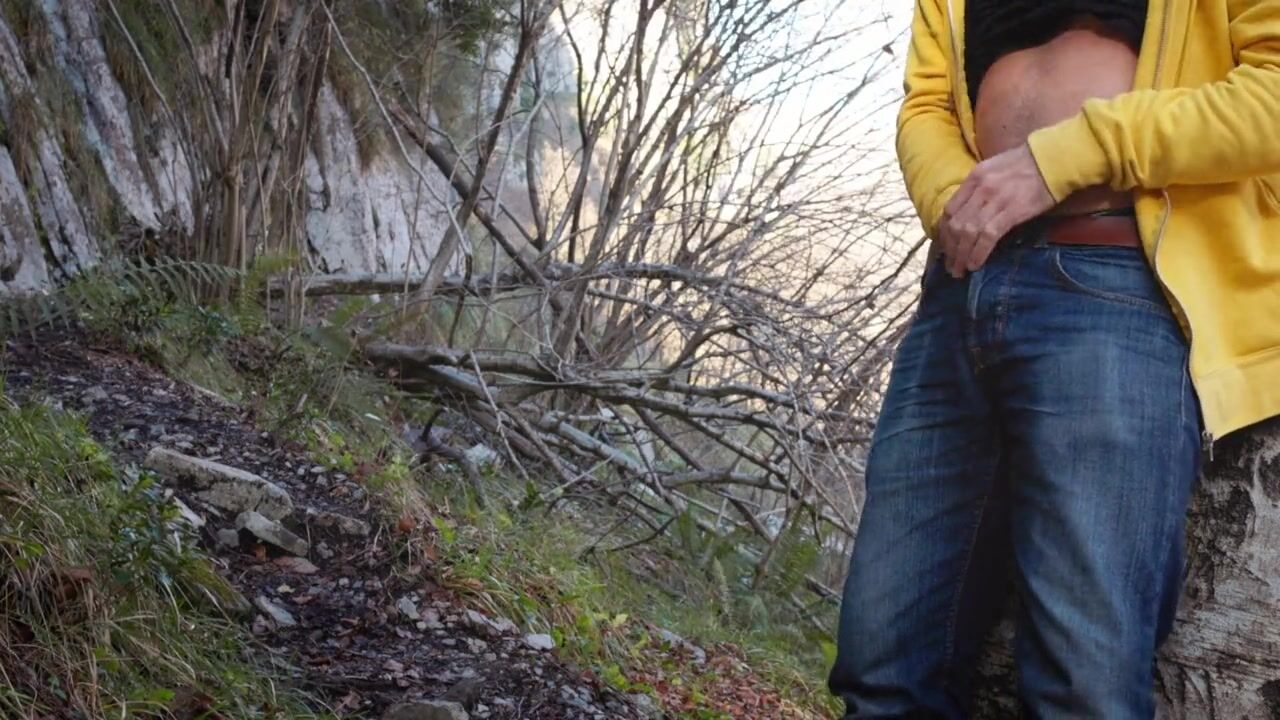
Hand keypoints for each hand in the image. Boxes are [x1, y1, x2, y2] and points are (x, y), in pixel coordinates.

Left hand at [939, 143, 1055, 276]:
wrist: (1055, 159)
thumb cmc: (1028, 163)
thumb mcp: (995, 168)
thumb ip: (979, 187)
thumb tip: (969, 210)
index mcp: (974, 178)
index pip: (949, 210)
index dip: (944, 232)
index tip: (946, 247)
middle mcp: (980, 189)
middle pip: (956, 225)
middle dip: (950, 249)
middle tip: (950, 265)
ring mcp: (995, 200)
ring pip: (968, 233)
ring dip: (961, 256)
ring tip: (959, 271)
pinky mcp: (1012, 211)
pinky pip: (988, 236)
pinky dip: (978, 253)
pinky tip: (975, 265)